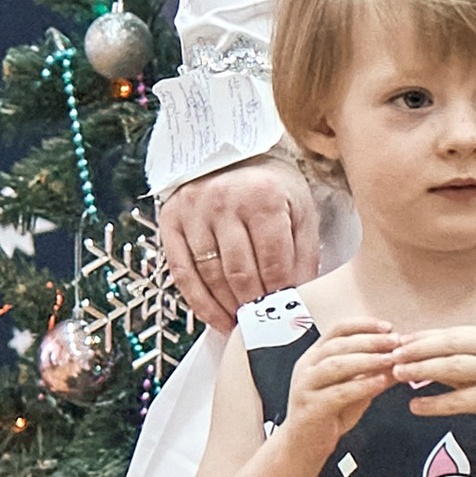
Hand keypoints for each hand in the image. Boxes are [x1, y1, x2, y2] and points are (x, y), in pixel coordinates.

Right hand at [161, 160, 319, 334]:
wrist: (231, 153)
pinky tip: (217, 319)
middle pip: (239, 273)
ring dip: (227, 308)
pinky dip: (200, 303)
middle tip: (264, 322)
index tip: (285, 312)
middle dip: (254, 305)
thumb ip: (304, 253)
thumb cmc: (271, 186)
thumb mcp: (300, 210)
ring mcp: (194, 213)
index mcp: (263, 198)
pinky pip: (182, 274)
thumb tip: (301, 297)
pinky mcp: (171, 222)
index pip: (273, 262)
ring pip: (209, 277)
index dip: (280, 294)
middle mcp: (224, 202)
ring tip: (243, 324)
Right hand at [286, 320, 399, 452]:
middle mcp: (307, 368)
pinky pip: (338, 393)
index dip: (364, 325)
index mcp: (315, 357)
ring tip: (390, 359)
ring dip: (366, 360)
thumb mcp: (353, 390)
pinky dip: (361, 386)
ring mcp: (306, 387)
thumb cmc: (327, 415)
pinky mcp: (311, 408)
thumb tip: (399, 360)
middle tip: (395, 342)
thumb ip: (371, 374)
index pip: (338, 330)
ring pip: (336, 365)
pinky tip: (379, 382)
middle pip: (338, 345)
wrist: (303, 447)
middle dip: (370, 341)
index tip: (388, 327)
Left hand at [391, 325, 475, 449]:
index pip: (451, 333)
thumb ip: (454, 362)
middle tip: (393, 355)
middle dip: (418, 349)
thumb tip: (415, 356)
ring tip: (399, 375)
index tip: (398, 342)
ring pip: (453, 367)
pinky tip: (415, 405)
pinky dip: (434, 403)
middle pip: (450, 345)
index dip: (422, 337)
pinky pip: (459, 400)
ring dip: (422, 370)